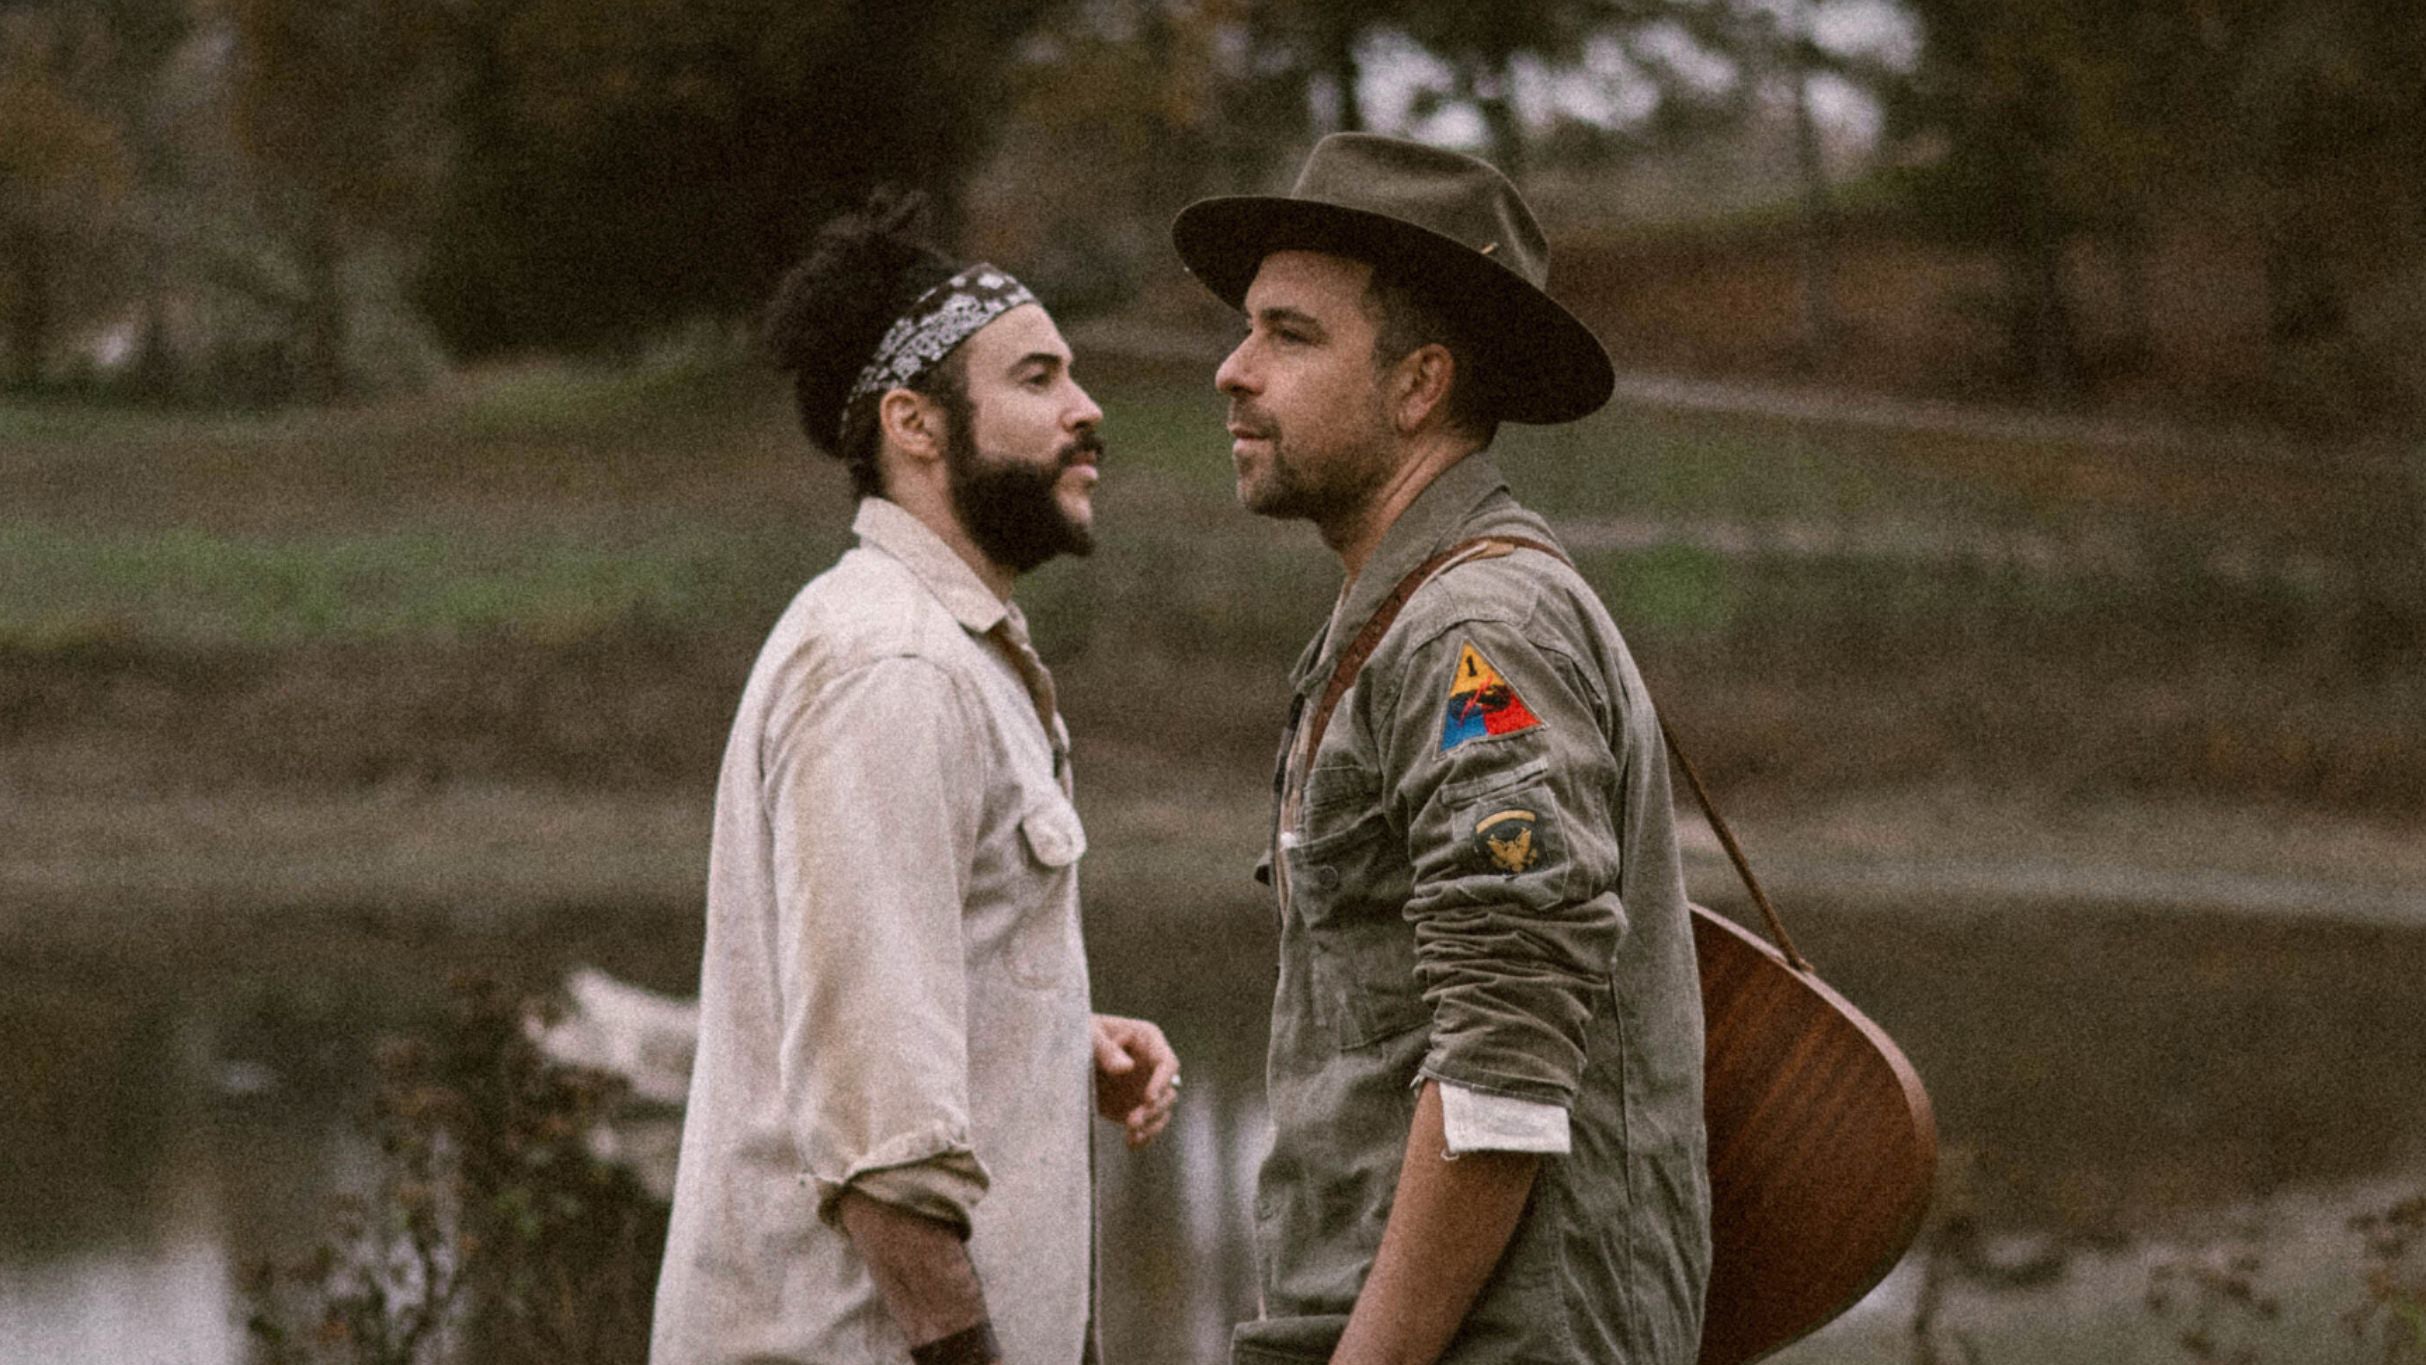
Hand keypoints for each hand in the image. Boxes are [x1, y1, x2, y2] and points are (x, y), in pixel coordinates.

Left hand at [1090, 1013, 1179, 1147]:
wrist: (1064, 1055)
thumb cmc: (1078, 1034)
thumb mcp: (1088, 1036)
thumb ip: (1106, 1050)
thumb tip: (1127, 1067)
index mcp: (1147, 1040)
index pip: (1167, 1062)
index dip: (1162, 1081)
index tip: (1148, 1099)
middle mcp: (1152, 1065)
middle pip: (1168, 1091)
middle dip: (1153, 1109)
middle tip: (1131, 1121)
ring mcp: (1146, 1087)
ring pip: (1162, 1110)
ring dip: (1150, 1125)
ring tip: (1130, 1135)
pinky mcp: (1135, 1106)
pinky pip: (1149, 1124)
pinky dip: (1144, 1135)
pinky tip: (1131, 1143)